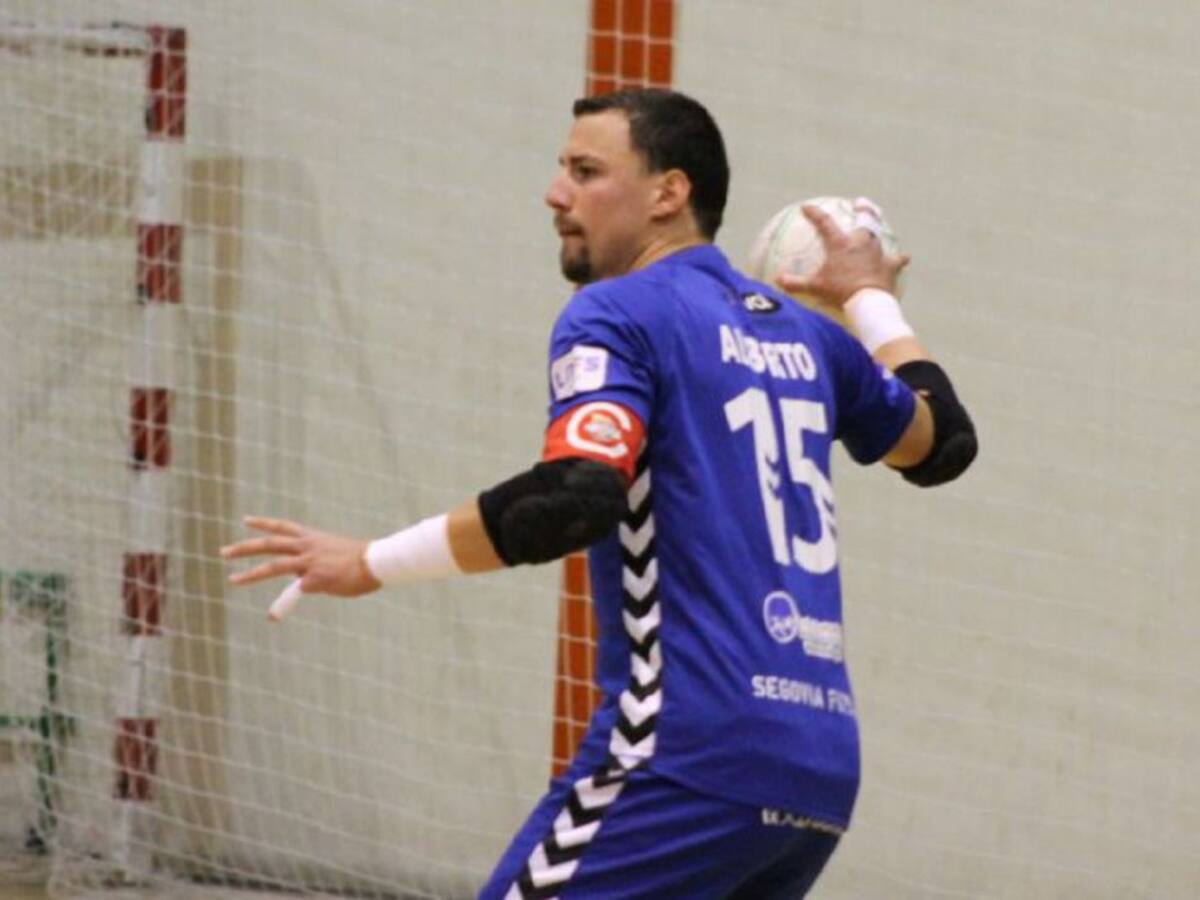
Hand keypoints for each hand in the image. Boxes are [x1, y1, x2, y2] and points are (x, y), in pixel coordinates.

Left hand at [221, 516, 380, 596]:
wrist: (378, 560)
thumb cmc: (363, 560)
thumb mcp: (335, 554)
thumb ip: (315, 563)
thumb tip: (303, 580)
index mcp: (313, 538)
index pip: (283, 527)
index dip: (263, 523)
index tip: (246, 521)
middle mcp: (307, 546)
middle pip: (269, 544)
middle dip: (245, 548)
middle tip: (224, 552)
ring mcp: (309, 562)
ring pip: (274, 565)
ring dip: (251, 574)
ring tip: (233, 580)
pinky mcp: (315, 579)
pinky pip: (295, 592)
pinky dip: (283, 605)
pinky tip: (275, 616)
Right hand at [777, 202, 909, 307]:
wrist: (867, 301)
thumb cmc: (840, 292)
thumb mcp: (815, 288)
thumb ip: (796, 283)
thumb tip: (777, 280)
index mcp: (841, 244)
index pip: (825, 223)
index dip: (815, 214)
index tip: (807, 207)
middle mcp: (860, 243)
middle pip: (864, 220)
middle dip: (863, 209)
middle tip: (860, 203)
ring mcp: (877, 253)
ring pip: (878, 236)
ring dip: (877, 229)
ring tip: (879, 226)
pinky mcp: (890, 266)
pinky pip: (896, 260)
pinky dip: (899, 259)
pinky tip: (905, 258)